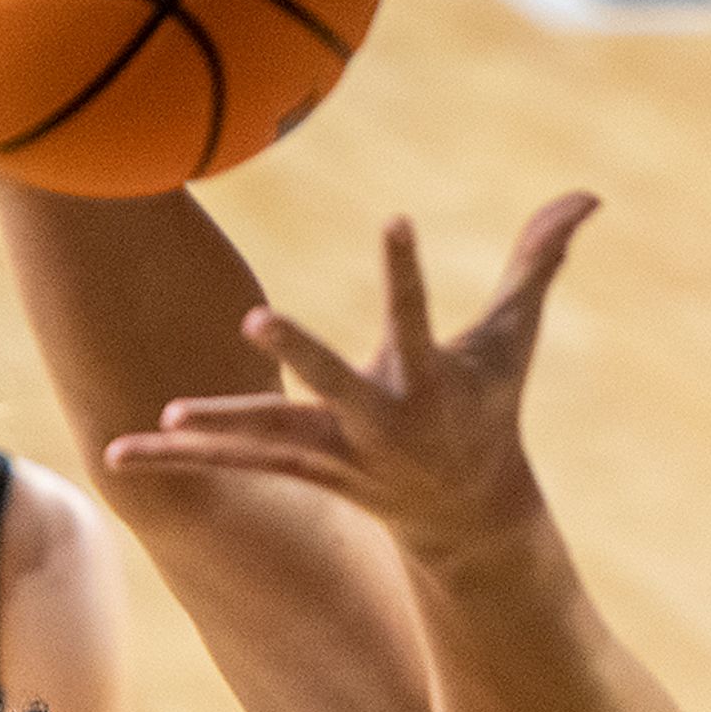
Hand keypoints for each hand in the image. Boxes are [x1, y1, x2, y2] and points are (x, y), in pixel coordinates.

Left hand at [103, 197, 599, 567]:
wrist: (471, 517)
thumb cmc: (491, 405)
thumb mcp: (517, 337)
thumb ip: (542, 261)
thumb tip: (589, 193)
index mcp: (430, 381)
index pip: (416, 314)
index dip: (406, 269)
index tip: (395, 218)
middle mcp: (382, 422)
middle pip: (335, 383)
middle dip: (303, 352)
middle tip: (257, 319)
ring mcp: (341, 454)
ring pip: (271, 439)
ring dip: (219, 430)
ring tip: (165, 418)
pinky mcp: (307, 473)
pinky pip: (235, 465)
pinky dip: (180, 459)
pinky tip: (121, 452)